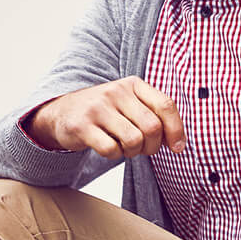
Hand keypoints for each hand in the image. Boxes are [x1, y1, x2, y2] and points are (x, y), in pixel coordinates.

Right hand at [27, 76, 184, 159]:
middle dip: (152, 146)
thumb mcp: (129, 103)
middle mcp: (116, 92)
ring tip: (124, 147)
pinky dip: (114, 155)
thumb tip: (178, 143)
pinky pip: (111, 150)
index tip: (177, 147)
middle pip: (152, 127)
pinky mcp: (82, 126)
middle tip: (143, 149)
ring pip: (133, 140)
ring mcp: (98, 108)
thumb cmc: (104, 112)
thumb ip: (154, 116)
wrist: (62, 112)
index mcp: (133, 84)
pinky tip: (108, 148)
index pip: (165, 105)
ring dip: (132, 152)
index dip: (176, 130)